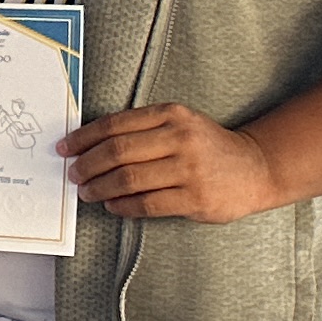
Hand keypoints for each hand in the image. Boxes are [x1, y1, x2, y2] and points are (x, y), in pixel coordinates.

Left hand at [60, 102, 281, 222]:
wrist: (256, 167)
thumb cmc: (208, 147)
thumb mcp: (179, 123)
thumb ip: (141, 129)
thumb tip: (90, 145)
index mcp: (171, 114)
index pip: (115, 124)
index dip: (84, 137)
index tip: (65, 148)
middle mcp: (180, 138)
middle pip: (117, 152)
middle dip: (87, 165)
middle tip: (74, 174)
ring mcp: (189, 169)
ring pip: (128, 179)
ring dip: (100, 188)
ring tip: (88, 192)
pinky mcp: (196, 198)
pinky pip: (147, 204)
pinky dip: (123, 206)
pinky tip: (113, 205)